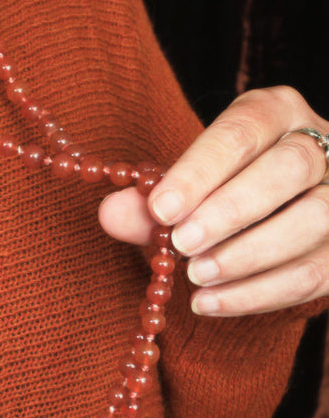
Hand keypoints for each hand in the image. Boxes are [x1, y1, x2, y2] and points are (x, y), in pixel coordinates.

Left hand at [99, 86, 328, 315]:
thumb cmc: (210, 198)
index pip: (242, 131)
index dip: (201, 170)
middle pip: (290, 168)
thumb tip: (111, 213)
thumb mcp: (177, 195)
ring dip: (248, 255)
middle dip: (232, 209)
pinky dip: (258, 293)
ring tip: (196, 277)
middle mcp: (319, 145)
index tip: (161, 208)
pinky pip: (314, 273)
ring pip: (315, 220)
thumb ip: (145, 205)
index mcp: (274, 114)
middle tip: (183, 245)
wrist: (257, 226)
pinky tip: (209, 303)